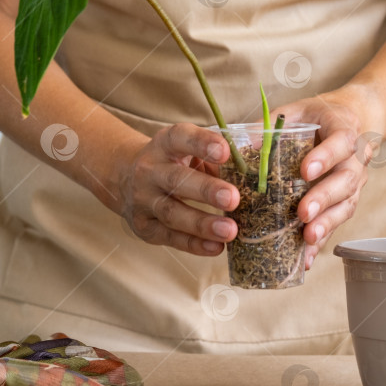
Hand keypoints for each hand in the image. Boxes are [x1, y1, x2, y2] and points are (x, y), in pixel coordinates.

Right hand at [116, 123, 239, 255]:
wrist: (124, 178)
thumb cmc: (174, 163)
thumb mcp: (190, 150)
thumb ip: (220, 156)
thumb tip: (260, 159)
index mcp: (165, 144)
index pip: (180, 138)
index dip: (201, 143)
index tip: (225, 151)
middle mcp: (149, 170)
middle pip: (176, 180)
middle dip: (206, 190)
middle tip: (233, 198)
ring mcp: (144, 200)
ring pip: (172, 213)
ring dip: (202, 224)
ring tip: (230, 230)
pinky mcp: (144, 226)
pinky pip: (170, 237)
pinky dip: (194, 245)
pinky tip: (216, 247)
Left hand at [275, 87, 376, 269]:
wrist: (350, 121)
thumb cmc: (317, 118)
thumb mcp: (295, 112)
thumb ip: (269, 126)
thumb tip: (233, 145)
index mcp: (344, 130)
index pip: (340, 142)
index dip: (325, 157)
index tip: (305, 170)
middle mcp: (355, 159)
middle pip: (345, 180)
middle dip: (323, 198)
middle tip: (302, 213)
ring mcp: (354, 184)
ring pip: (345, 205)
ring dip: (326, 223)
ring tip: (308, 238)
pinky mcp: (346, 202)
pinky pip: (336, 224)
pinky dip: (322, 242)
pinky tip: (306, 259)